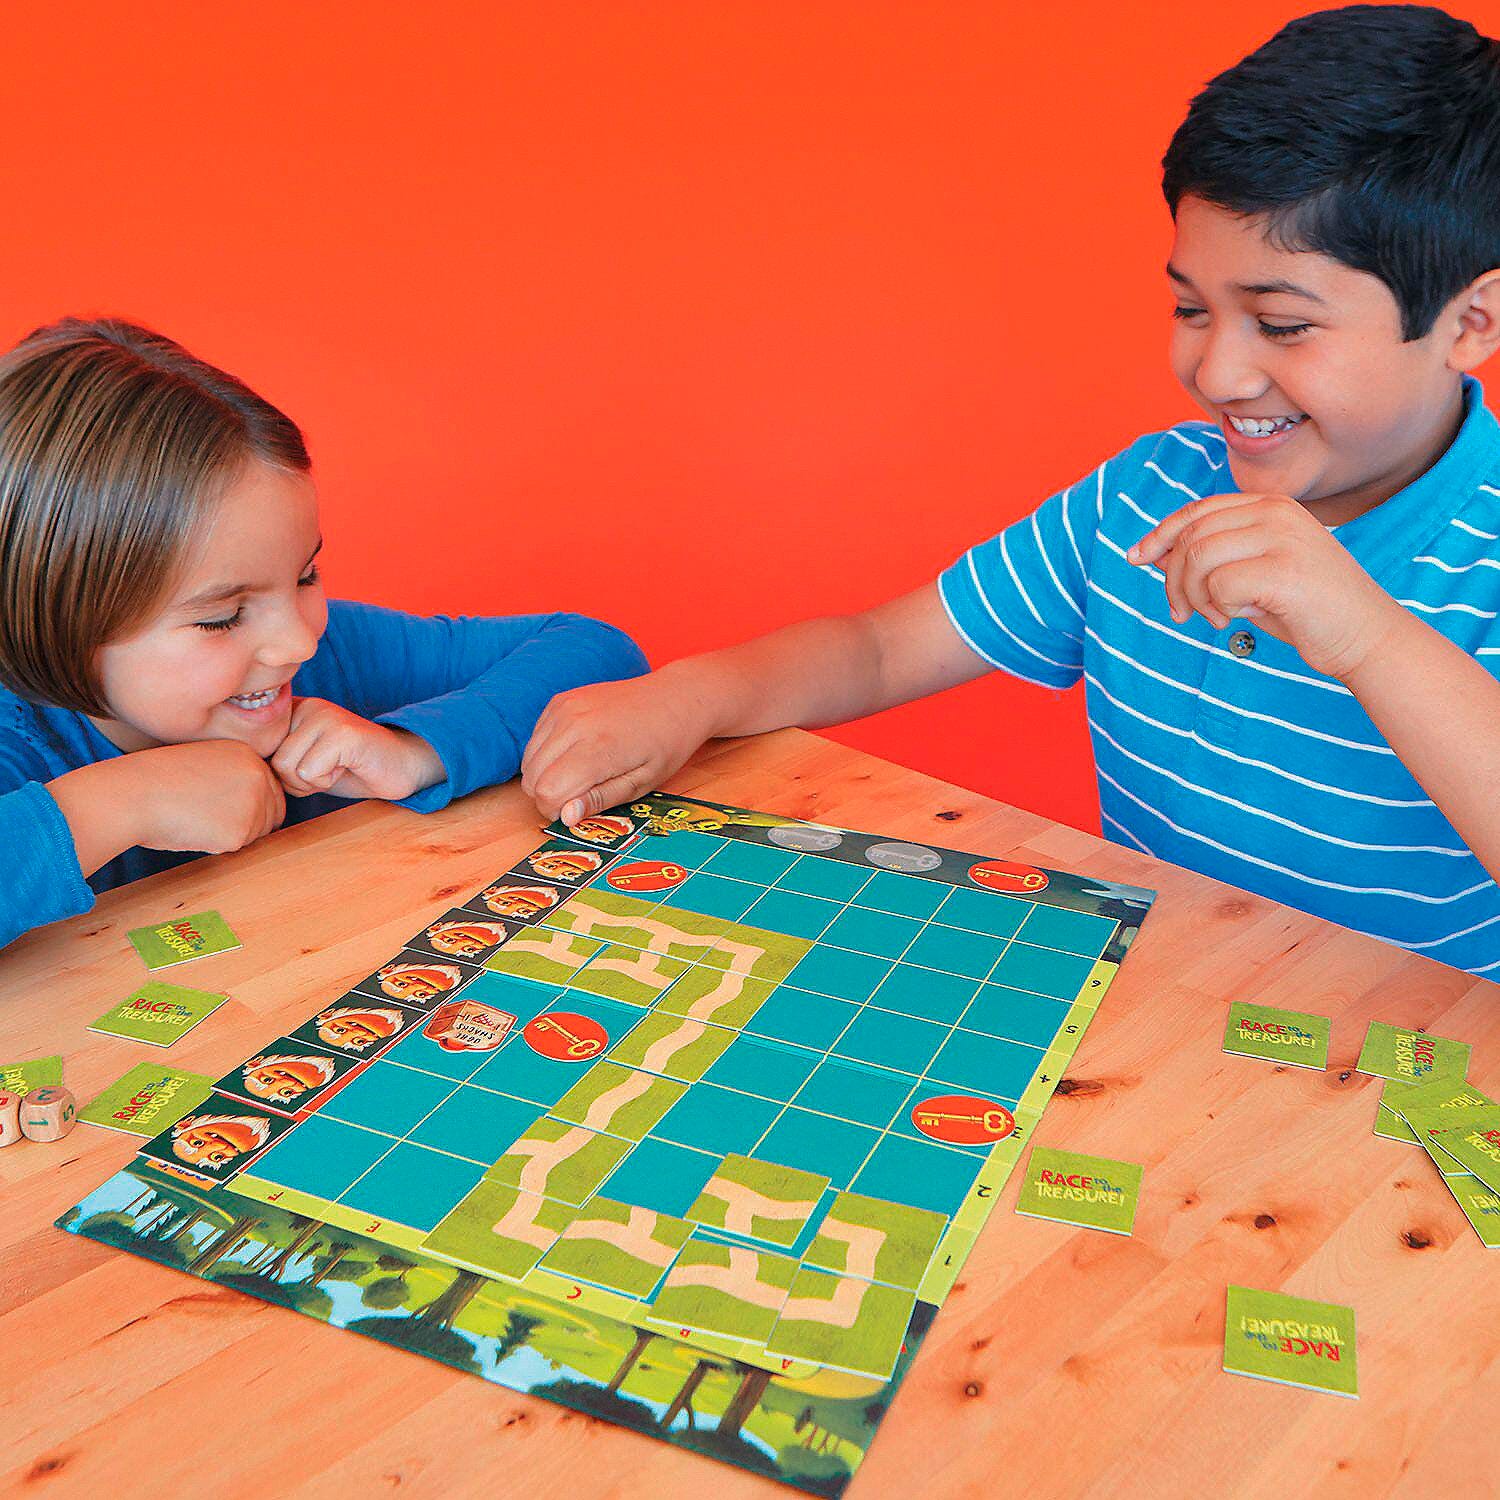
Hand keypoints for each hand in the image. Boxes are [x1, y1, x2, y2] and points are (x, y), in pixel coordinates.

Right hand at [129, 740, 286, 853]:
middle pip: (272, 814)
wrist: (132, 794)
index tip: (224, 808)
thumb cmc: (157, 780)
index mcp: (249, 755)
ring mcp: (253, 804)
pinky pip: (237, 847)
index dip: (251, 805)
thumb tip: (256, 804)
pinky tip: (194, 829)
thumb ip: (234, 777)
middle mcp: (258, 777)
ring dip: (233, 834)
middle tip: (209, 817)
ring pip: (257, 833)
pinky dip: (217, 845)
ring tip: (197, 819)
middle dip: (248, 822)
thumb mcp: (205, 762)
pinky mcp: (240, 831)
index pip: (272, 790)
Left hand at [270, 697, 444, 800]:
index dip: (285, 773)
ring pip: (289, 767)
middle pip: (274, 761)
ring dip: (314, 782)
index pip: (262, 751)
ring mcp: (326, 716)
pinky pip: (311, 772)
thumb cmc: (352, 768)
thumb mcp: (307, 759)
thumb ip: (280, 756)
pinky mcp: (343, 733)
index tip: (313, 768)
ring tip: (337, 768)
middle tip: (328, 771)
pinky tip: (348, 767)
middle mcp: (308, 705)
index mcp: (296, 709)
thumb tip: (246, 769)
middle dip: (298, 781)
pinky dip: (329, 781)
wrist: (401, 766)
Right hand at [522, 666, 720, 824]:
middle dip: (549, 796)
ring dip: (545, 776)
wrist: (675, 697)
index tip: (577, 811)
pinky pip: (535, 739)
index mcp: (599, 747)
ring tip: (580, 774)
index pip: (548, 792)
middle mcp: (575, 724)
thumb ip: (601, 799)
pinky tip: (575, 754)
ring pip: (528, 760)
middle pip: (532, 778)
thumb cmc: (665, 744)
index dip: (557, 811)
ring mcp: (564, 708)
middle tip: (580, 796)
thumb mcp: (642, 782)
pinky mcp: (560, 701)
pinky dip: (546, 754)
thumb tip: (566, 816)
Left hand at [1127, 492, 1403, 679]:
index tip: (1136, 558)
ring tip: (1217, 617)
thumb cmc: (1304, 609)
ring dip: (1195, 597)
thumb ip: (1207, 558)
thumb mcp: (1248, 575)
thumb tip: (1152, 552)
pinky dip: (1218, 608)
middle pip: (1191, 536)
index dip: (1160, 534)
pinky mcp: (1285, 569)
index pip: (1197, 510)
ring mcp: (1283, 537)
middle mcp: (1276, 512)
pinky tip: (1240, 619)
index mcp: (1270, 506)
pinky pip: (1219, 586)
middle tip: (1183, 612)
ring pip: (1198, 558)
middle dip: (1174, 579)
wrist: (1365, 636)